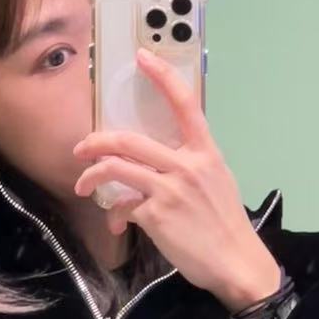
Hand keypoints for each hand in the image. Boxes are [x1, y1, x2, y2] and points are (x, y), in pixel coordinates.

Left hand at [72, 47, 283, 309]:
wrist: (236, 262)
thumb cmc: (225, 225)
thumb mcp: (216, 183)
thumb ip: (190, 166)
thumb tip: (156, 165)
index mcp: (205, 152)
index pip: (185, 104)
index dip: (162, 76)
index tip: (142, 57)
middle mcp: (187, 164)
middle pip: (128, 140)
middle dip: (96, 142)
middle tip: (82, 149)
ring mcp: (170, 189)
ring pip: (116, 169)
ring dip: (91, 177)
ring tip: (82, 186)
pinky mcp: (157, 215)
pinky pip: (124, 207)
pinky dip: (116, 215)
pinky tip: (118, 224)